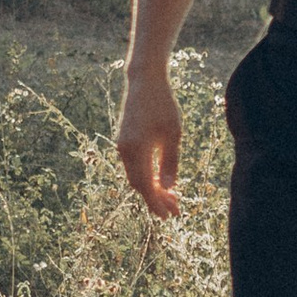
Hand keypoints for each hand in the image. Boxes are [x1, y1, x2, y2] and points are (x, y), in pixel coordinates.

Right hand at [115, 62, 183, 217]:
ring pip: (135, 177)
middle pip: (139, 185)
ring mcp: (122, 146)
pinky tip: (161, 182)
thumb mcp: (173, 134)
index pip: (146, 185)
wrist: (144, 81)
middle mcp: (125, 150)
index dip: (157, 202)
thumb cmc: (162, 104)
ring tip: (171, 199)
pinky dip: (147, 177)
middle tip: (174, 212)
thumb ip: (171, 162)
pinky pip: (134, 166)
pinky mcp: (125, 142)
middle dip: (155, 200)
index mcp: (136, 149)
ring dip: (152, 189)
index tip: (171, 215)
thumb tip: (170, 188)